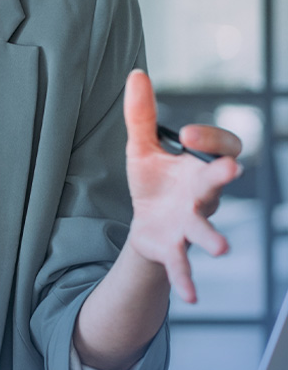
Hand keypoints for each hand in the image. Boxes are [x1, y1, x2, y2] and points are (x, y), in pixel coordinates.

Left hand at [124, 70, 241, 302]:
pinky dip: (186, 279)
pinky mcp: (174, 248)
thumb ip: (141, 115)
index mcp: (199, 167)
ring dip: (213, 238)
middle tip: (232, 172)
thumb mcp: (142, 148)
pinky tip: (189, 295)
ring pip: (206, 229)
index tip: (187, 134)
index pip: (222, 149)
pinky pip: (182, 265)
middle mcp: (203, 196)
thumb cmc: (153, 183)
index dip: (210, 140)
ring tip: (220, 248)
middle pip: (218, 184)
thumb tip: (136, 73)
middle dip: (222, 177)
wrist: (144, 225)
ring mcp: (190, 224)